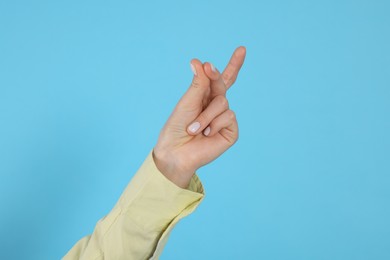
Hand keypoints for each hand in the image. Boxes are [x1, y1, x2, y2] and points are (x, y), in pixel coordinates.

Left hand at [153, 46, 245, 187]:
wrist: (176, 151)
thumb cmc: (177, 127)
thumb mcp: (187, 102)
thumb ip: (198, 84)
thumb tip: (199, 61)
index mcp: (205, 97)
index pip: (221, 79)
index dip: (234, 65)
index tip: (242, 49)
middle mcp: (216, 106)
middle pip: (223, 84)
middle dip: (216, 75)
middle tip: (208, 68)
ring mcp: (224, 119)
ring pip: (222, 102)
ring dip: (205, 114)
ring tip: (194, 127)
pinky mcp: (231, 131)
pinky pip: (228, 116)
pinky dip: (214, 124)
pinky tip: (206, 134)